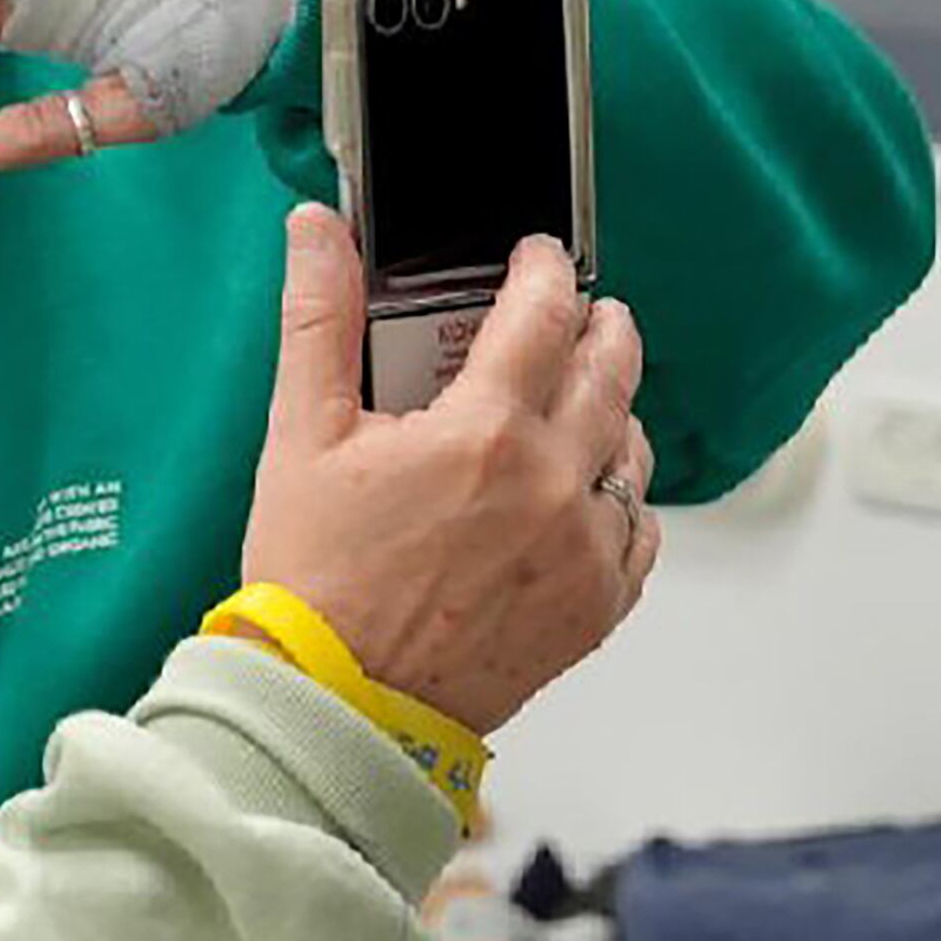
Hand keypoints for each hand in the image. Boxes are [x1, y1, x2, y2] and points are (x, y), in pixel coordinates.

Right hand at [237, 213, 656, 735]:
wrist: (338, 705)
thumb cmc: (315, 584)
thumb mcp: (300, 438)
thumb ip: (320, 321)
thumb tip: (319, 234)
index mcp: (484, 432)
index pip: (544, 311)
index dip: (544, 269)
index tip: (537, 260)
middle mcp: (551, 484)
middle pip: (611, 368)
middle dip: (598, 325)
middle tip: (579, 315)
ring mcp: (583, 549)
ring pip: (632, 448)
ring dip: (611, 410)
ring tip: (577, 405)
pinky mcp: (596, 606)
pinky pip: (640, 531)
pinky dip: (619, 500)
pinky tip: (581, 494)